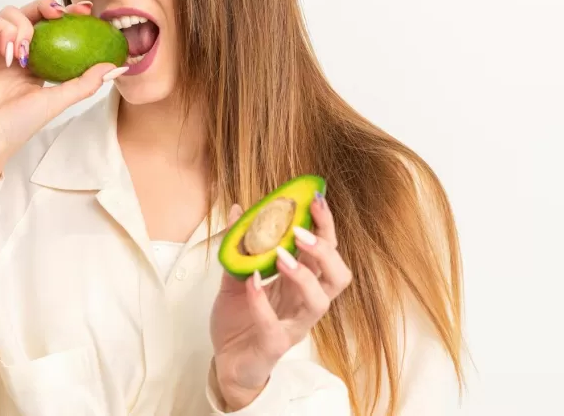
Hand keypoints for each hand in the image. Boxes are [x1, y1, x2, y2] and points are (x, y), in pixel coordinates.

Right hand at [0, 0, 124, 180]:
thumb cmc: (18, 125)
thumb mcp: (59, 100)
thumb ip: (85, 82)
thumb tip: (116, 67)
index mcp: (35, 59)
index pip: (51, 26)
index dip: (67, 12)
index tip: (87, 10)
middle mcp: (13, 49)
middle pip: (30, 11)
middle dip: (47, 5)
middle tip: (61, 14)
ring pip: (8, 12)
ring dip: (23, 23)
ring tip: (27, 51)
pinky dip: (4, 30)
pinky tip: (12, 52)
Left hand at [209, 195, 351, 410]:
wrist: (226, 363)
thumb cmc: (240, 321)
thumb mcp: (235, 277)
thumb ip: (239, 247)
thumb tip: (237, 210)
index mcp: (300, 283)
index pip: (326, 251)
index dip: (326, 226)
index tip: (317, 199)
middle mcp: (304, 303)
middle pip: (336, 276)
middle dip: (325, 250)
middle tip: (300, 231)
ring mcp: (293, 326)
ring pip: (319, 302)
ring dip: (303, 275)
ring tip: (281, 255)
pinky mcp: (274, 346)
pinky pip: (274, 326)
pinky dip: (261, 302)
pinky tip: (251, 282)